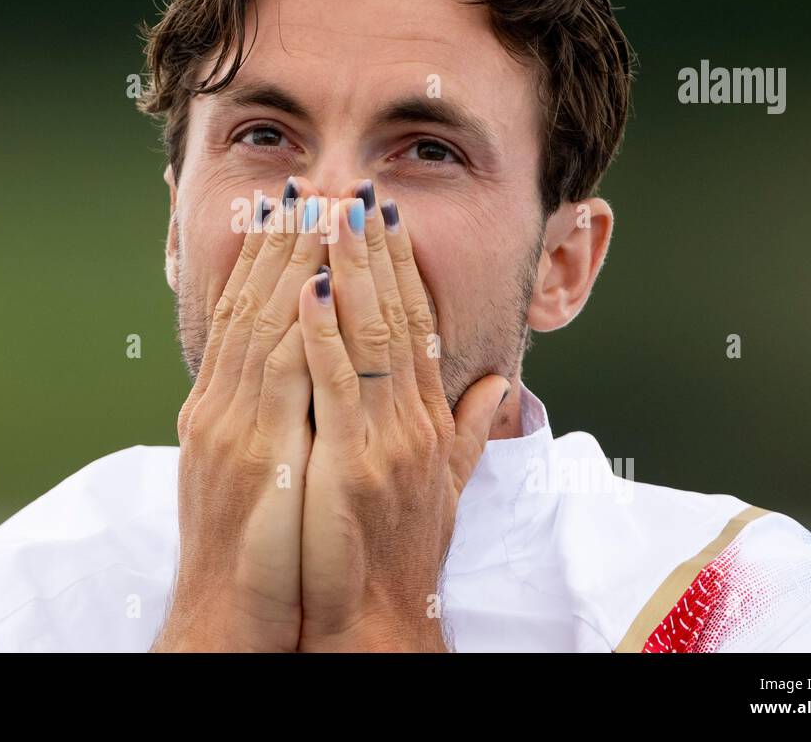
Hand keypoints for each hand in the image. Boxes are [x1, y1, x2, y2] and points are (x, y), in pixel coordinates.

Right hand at [152, 179, 326, 651]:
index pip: (245, 318)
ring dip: (290, 265)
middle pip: (249, 307)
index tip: (289, 211)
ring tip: (314, 210)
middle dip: (277, 243)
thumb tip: (310, 383)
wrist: (228, 616)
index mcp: (223, 410)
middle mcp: (219, 407)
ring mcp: (231, 426)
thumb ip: (288, 422)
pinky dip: (298, 326)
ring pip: (263, 326)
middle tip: (301, 185)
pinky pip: (280, 376)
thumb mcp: (268, 476)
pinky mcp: (255, 453)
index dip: (266, 261)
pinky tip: (317, 285)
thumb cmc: (256, 552)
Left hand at [295, 183, 508, 651]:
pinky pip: (334, 384)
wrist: (378, 619)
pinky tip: (306, 286)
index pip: (417, 325)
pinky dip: (320, 332)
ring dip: (346, 270)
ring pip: (368, 336)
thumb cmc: (401, 551)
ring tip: (328, 213)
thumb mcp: (447, 483)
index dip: (403, 268)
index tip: (386, 217)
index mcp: (427, 420)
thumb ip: (471, 428)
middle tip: (358, 190)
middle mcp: (412, 420)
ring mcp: (384, 439)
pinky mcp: (350, 462)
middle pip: (397, 316)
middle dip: (374, 250)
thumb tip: (504, 385)